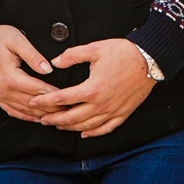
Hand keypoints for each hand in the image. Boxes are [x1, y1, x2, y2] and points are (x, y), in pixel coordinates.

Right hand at [0, 19, 60, 121]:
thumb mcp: (17, 40)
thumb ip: (34, 56)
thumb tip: (49, 70)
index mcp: (11, 78)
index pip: (39, 90)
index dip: (56, 95)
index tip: (70, 96)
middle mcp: (4, 91)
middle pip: (34, 104)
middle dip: (53, 108)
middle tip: (70, 109)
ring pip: (25, 111)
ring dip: (42, 114)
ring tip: (59, 116)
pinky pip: (14, 112)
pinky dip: (27, 116)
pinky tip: (38, 118)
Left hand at [29, 38, 154, 137]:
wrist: (150, 59)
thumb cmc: (123, 52)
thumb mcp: (94, 49)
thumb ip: (72, 55)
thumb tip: (55, 62)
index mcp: (92, 89)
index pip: (62, 99)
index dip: (45, 101)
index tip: (34, 102)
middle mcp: (101, 104)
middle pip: (72, 118)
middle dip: (54, 120)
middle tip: (41, 119)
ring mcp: (113, 111)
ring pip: (87, 126)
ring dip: (70, 127)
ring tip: (57, 125)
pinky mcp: (123, 113)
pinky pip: (106, 129)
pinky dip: (93, 133)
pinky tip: (84, 133)